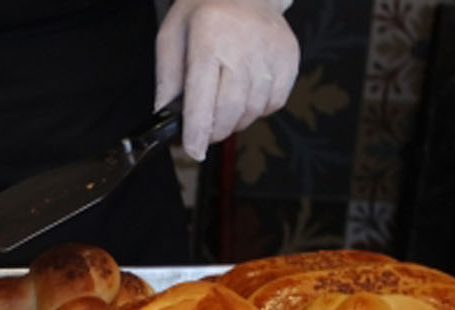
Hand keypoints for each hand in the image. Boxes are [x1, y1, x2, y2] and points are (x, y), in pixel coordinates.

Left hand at [155, 0, 299, 161]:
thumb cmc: (203, 10)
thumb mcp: (172, 36)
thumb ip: (167, 79)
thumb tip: (164, 116)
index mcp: (208, 38)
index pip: (202, 96)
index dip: (197, 131)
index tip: (193, 151)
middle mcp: (243, 45)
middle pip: (231, 109)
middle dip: (216, 131)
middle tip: (205, 133)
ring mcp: (270, 51)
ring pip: (254, 110)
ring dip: (236, 121)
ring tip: (224, 109)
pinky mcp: (289, 56)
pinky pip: (275, 101)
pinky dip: (259, 109)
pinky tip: (246, 96)